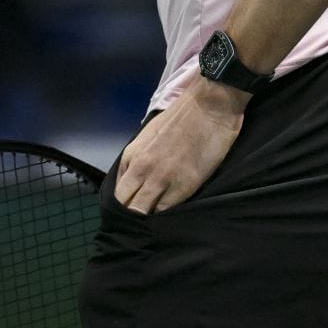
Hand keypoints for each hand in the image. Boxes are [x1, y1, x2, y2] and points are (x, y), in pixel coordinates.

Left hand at [113, 79, 246, 214]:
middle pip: (126, 205)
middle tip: (143, 219)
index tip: (133, 208)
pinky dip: (167, 216)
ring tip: (157, 221)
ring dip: (148, 217)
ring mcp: (162, 179)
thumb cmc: (181, 117)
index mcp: (132, 155)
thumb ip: (138, 158)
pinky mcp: (183, 187)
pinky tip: (172, 216)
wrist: (209, 106)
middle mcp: (142, 169)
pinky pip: (166, 211)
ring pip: (142, 212)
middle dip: (131, 214)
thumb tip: (134, 179)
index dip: (124, 204)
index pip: (118, 192)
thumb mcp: (149, 136)